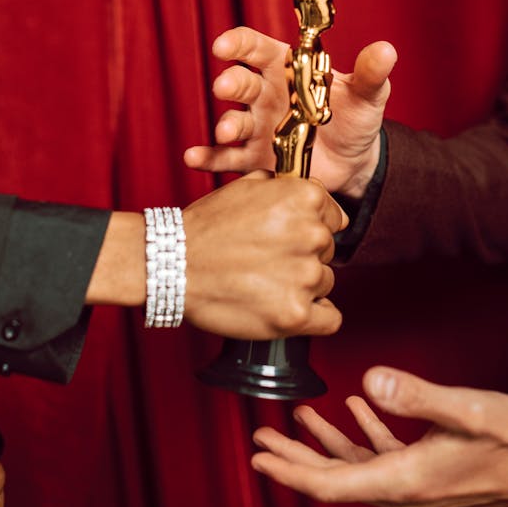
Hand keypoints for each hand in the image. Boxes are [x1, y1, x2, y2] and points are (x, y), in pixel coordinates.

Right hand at [182, 172, 346, 338]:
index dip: (310, 227)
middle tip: (268, 261)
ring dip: (301, 286)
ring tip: (264, 283)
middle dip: (303, 256)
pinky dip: (314, 317)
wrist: (172, 264)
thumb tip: (309, 196)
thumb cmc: (206, 227)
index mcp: (306, 198)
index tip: (290, 237)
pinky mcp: (295, 314)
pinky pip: (329, 319)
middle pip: (327, 251)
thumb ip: (284, 187)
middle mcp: (312, 234)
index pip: (334, 218)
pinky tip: (289, 308)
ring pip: (323, 284)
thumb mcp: (246, 186)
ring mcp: (305, 276)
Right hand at [184, 29, 397, 197]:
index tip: (223, 45)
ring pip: (233, 122)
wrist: (356, 162)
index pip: (256, 49)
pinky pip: (227, 158)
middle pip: (240, 83)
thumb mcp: (367, 95)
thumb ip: (371, 74)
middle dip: (230, 83)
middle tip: (225, 88)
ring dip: (225, 125)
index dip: (238, 44)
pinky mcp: (256, 160)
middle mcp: (265, 96)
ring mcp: (257, 128)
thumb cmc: (356, 117)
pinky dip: (208, 158)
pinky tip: (193, 158)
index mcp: (286, 69)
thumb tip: (386, 49)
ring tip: (227, 132)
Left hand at [251, 366, 507, 506]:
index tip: (259, 460)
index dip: (291, 471)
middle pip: (333, 478)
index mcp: (405, 480)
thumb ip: (416, 396)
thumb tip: (371, 381)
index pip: (332, 485)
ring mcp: (414, 482)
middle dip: (293, 458)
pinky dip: (361, 433)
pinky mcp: (426, 469)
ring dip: (323, 443)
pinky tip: (354, 406)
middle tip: (259, 439)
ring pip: (354, 466)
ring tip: (296, 418)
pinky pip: (381, 456)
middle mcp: (403, 489)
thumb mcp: (464, 410)